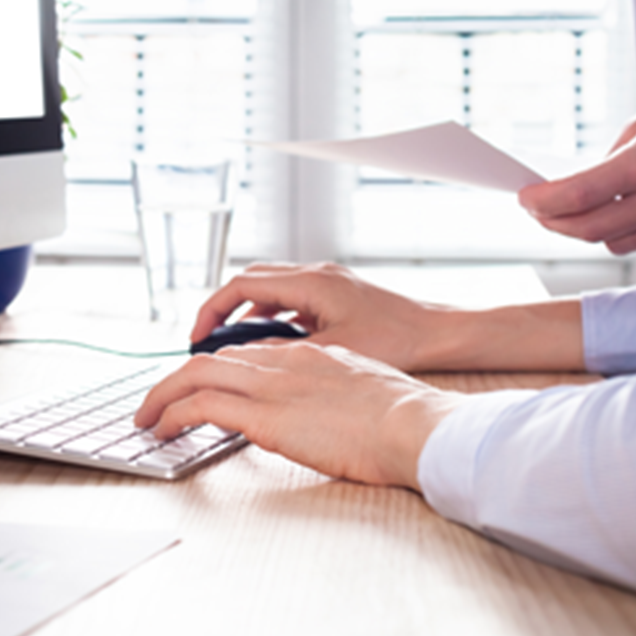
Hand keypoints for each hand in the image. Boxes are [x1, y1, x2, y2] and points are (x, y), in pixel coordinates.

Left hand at [133, 343, 461, 487]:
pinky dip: (173, 414)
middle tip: (156, 401)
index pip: (245, 353)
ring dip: (163, 395)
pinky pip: (200, 406)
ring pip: (195, 375)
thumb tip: (320, 413)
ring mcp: (272, 385)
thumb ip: (332, 394)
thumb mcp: (362, 393)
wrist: (414, 426)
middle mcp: (283, 362)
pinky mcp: (263, 415)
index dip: (215, 369)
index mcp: (308, 356)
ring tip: (146, 418)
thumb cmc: (403, 420)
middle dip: (176, 379)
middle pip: (212, 359)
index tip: (197, 386)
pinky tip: (162, 430)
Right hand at [190, 262, 454, 371]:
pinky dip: (272, 316)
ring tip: (233, 346)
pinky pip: (290, 298)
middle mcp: (316, 274)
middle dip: (223, 309)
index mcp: (310, 282)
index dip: (212, 310)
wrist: (438, 333)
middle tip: (206, 341)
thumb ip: (284, 353)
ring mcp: (327, 282)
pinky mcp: (337, 295)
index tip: (197, 337)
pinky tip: (272, 344)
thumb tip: (246, 361)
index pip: (242, 285)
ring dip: (247, 313)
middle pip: (250, 282)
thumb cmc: (397, 339)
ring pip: (270, 289)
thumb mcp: (331, 352)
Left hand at [518, 83, 635, 254]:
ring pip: (615, 243)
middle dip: (554, 222)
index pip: (580, 195)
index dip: (544, 202)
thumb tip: (570, 191)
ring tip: (587, 207)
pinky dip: (630, 231)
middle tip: (539, 212)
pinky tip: (634, 211)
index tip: (524, 199)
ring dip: (592, 228)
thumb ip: (606, 162)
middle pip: (590, 230)